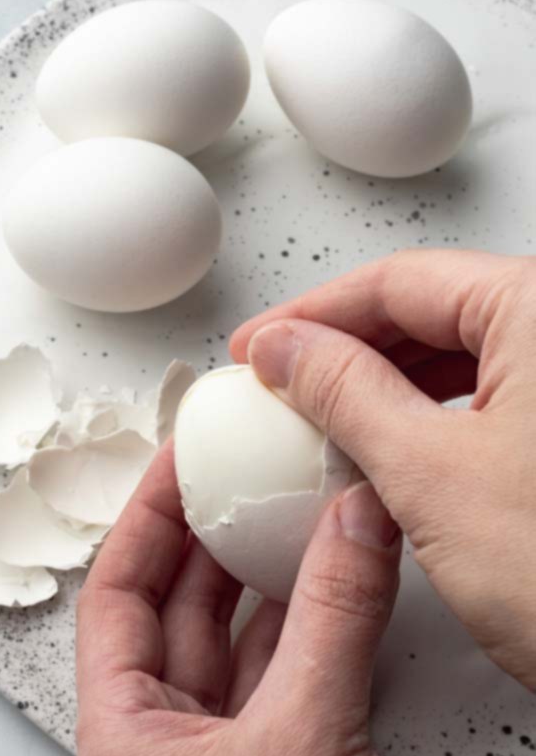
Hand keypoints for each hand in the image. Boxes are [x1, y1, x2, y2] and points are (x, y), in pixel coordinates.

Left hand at [74, 443, 414, 755]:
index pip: (113, 599)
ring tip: (282, 512)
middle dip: (204, 542)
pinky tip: (324, 586)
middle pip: (171, 616)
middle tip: (236, 476)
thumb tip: (352, 521)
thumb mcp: (309, 740)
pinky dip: (301, 628)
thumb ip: (333, 617)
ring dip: (258, 581)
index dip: (145, 521)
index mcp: (122, 744)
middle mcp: (159, 753)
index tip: (178, 462)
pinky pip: (278, 681)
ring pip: (230, 647)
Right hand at [231, 249, 535, 689]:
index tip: (262, 344)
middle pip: (432, 309)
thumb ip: (346, 394)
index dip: (314, 314)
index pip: (400, 281)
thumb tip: (289, 351)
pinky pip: (492, 398)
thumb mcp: (432, 474)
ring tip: (326, 414)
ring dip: (385, 382)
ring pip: (462, 354)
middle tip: (283, 380)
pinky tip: (394, 445)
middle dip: (346, 347)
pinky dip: (432, 415)